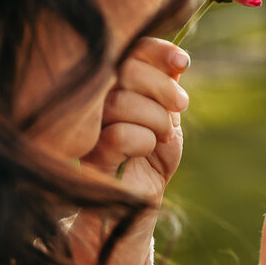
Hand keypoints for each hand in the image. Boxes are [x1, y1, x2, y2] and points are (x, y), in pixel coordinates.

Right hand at [70, 37, 188, 264]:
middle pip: (123, 68)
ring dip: (155, 119)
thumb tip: (177, 63)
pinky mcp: (87, 159)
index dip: (156, 50)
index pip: (126, 50)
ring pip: (120, 101)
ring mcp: (84, 129)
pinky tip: (144, 152)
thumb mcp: (165, 126)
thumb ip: (167, 93)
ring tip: (160, 138)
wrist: (132, 215)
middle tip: (179, 105)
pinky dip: (142, 140)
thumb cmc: (149, 167)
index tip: (181, 62)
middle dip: (161, 87)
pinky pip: (117, 135)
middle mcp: (89, 103)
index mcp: (107, 87)